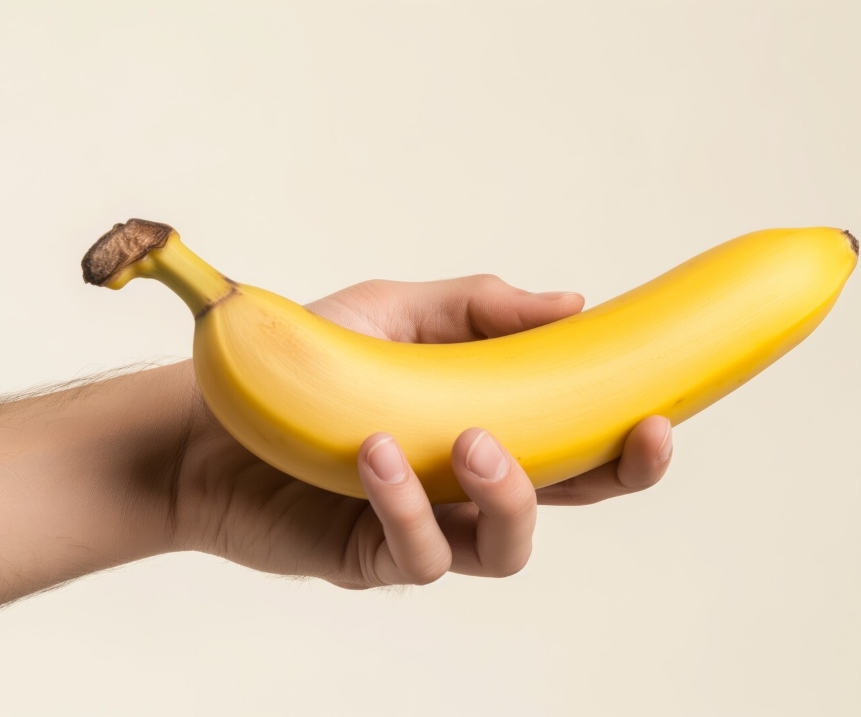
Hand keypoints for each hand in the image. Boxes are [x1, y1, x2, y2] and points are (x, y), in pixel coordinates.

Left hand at [169, 274, 672, 587]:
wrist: (199, 418)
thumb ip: (480, 308)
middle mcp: (467, 482)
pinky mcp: (373, 556)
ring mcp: (426, 524)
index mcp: (488, 422)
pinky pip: (419, 553)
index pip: (578, 437)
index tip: (662, 402)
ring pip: (507, 547)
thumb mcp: (392, 313)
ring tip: (473, 440)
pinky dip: (408, 505)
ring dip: (509, 494)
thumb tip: (575, 302)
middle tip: (636, 435)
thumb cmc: (302, 366)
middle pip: (572, 500)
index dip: (631, 432)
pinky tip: (378, 454)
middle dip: (618, 474)